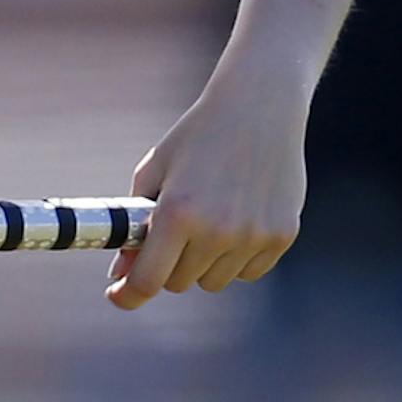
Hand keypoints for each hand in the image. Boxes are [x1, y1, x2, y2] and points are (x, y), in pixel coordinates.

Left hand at [106, 77, 305, 309]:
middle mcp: (217, 230)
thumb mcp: (153, 172)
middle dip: (168, 265)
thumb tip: (122, 274)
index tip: (118, 295)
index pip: (148, 281)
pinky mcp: (282, 234)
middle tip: (174, 233)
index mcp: (178, 213)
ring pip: (214, 281)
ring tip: (208, 220)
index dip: (128, 295)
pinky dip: (236, 258)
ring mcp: (254, 235)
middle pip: (179, 284)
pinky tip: (237, 221)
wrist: (259, 106)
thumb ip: (133, 226)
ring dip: (203, 263)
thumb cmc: (197, 137)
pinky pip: (248, 272)